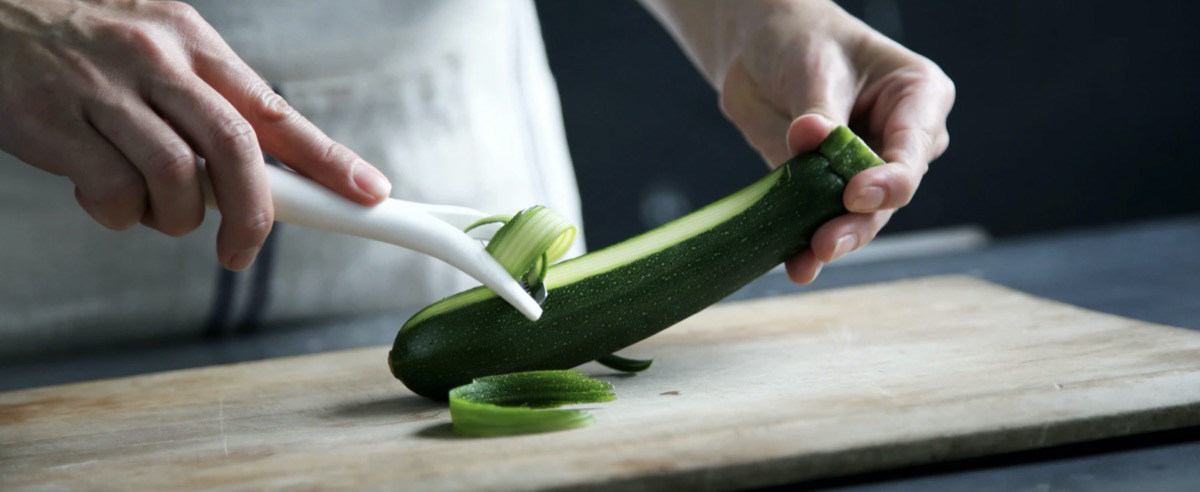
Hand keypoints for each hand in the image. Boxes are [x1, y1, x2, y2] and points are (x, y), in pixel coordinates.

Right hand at [0, 0, 391, 270]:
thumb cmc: (84, 46)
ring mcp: (103, 90)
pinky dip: (117, 214)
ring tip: (152, 207)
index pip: (276, 111)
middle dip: (254, 215)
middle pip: (236, 151)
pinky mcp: (53, 123)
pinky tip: (104, 196)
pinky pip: (111, 194)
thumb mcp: (159, 51)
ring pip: (176, 180)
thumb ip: (208, 105)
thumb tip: (267, 175)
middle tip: (244, 251)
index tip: (368, 194)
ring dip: (175, 218)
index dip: (329, 159)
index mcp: (191, 43)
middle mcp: (155, 61)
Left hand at [717, 1, 954, 283]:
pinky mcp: (826, 191)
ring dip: (832, 239)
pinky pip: (821, 221)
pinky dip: (806, 245)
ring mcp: (866, 171)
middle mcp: (901, 142)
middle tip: (826, 241)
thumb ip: (816, 109)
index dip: (889, 180)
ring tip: (807, 258)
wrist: (759, 51)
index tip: (855, 194)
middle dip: (858, 222)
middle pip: (889, 194)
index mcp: (919, 99)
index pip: (913, 149)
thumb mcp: (813, 67)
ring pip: (860, 217)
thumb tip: (810, 136)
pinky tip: (796, 265)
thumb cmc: (803, 43)